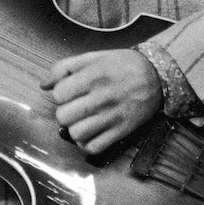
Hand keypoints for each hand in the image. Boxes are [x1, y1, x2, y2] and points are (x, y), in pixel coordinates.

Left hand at [42, 49, 161, 154]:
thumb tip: (44, 84)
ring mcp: (112, 116)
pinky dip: (87, 143)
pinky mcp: (121, 131)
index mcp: (94, 76)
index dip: (60, 94)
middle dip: (65, 112)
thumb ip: (66, 68)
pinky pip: (93, 147)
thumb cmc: (125, 64)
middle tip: (75, 107)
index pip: (59, 94)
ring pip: (76, 133)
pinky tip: (90, 132)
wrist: (159, 76)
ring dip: (74, 128)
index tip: (69, 92)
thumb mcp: (95, 57)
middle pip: (64, 116)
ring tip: (82, 120)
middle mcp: (102, 97)